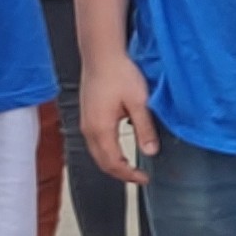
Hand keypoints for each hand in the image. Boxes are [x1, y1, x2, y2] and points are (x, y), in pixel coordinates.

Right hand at [77, 50, 156, 184]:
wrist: (102, 55)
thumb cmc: (119, 74)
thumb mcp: (139, 102)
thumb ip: (144, 128)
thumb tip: (150, 151)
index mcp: (101, 129)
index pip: (114, 163)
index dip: (129, 175)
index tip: (144, 179)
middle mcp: (89, 129)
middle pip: (102, 162)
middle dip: (120, 173)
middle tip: (139, 177)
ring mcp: (85, 122)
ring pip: (97, 154)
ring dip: (112, 163)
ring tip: (131, 166)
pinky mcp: (87, 115)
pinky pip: (94, 143)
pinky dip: (106, 152)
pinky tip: (119, 148)